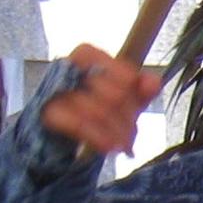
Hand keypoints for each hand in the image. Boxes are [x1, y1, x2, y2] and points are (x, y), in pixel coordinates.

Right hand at [38, 46, 162, 156]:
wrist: (63, 128)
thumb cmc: (98, 104)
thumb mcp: (125, 96)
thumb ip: (142, 88)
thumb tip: (154, 83)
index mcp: (88, 55)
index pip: (123, 72)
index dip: (132, 91)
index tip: (137, 105)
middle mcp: (69, 66)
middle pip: (113, 94)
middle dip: (128, 118)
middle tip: (132, 132)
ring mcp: (55, 89)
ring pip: (97, 110)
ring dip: (117, 133)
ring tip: (125, 145)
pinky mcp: (48, 112)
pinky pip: (77, 124)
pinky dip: (97, 137)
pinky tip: (109, 147)